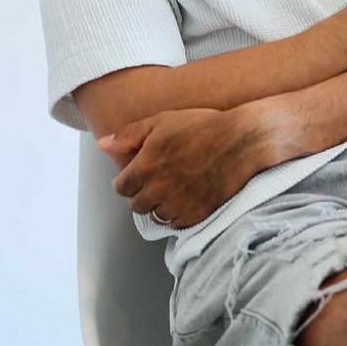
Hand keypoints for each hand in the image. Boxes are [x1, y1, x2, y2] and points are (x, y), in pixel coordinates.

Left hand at [100, 105, 275, 228]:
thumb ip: (129, 134)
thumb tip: (103, 144)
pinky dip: (179, 214)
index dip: (129, 180)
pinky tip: (188, 198)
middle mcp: (158, 190)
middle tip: (158, 181)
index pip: (121, 188)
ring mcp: (178, 204)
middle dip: (143, 194)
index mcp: (145, 167)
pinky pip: (177, 224)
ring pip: (157, 216)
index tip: (139, 175)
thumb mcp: (162, 121)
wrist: (242, 140)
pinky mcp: (197, 214)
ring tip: (174, 190)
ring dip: (161, 206)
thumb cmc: (203, 126)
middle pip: (137, 205)